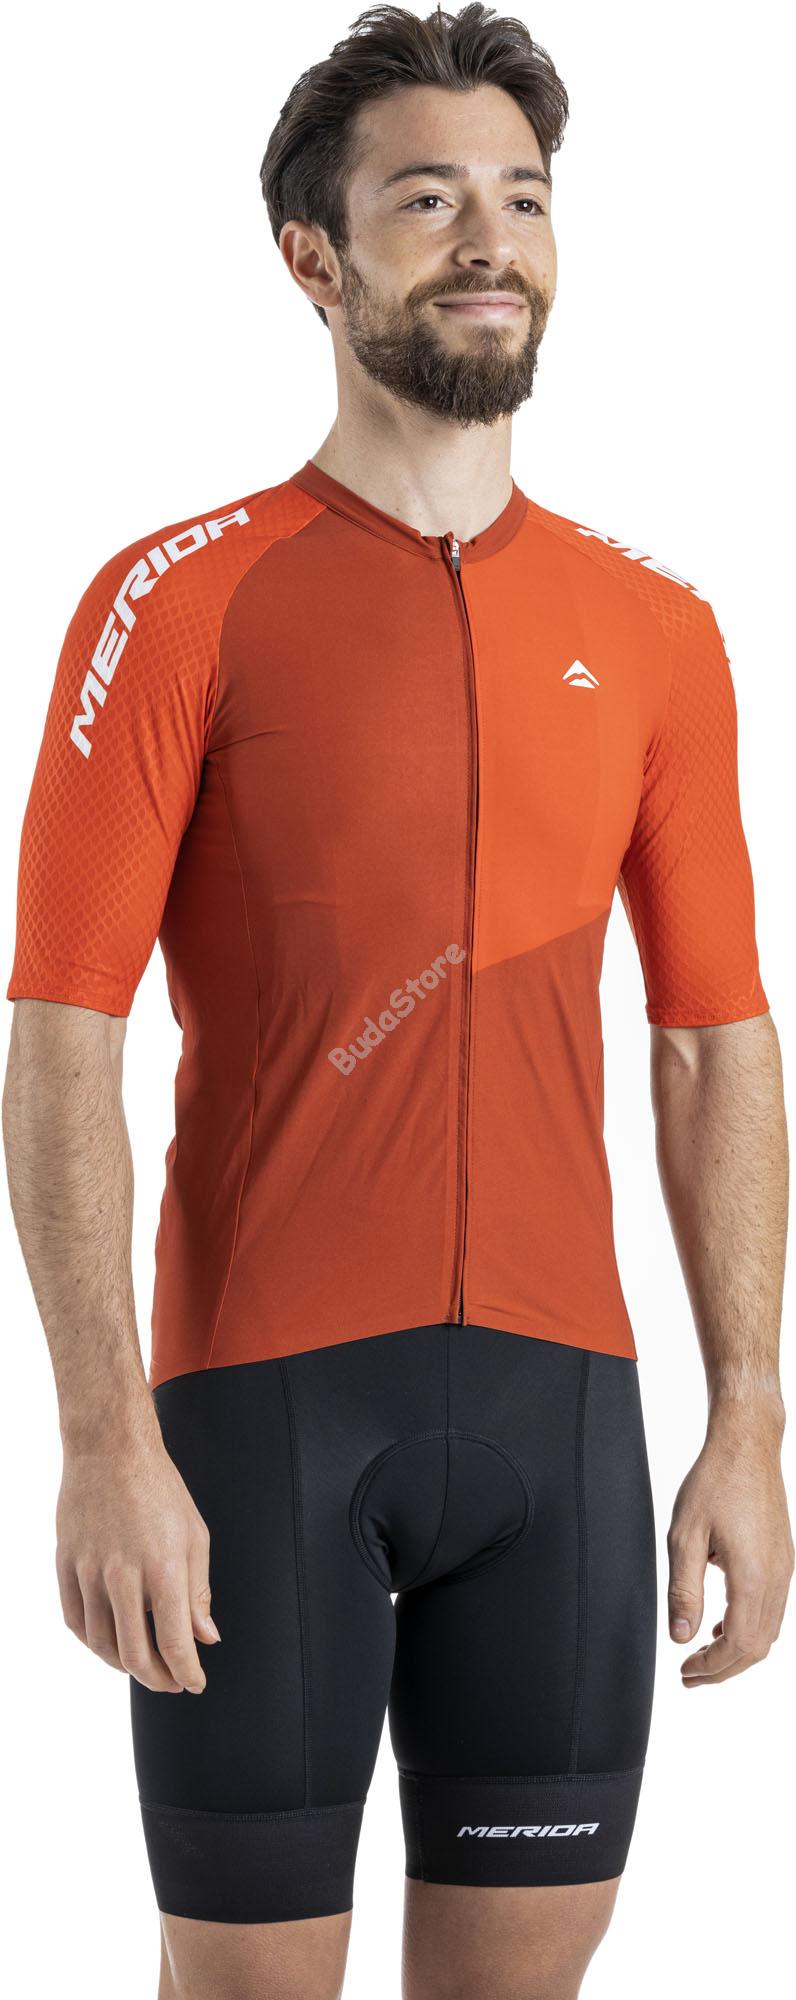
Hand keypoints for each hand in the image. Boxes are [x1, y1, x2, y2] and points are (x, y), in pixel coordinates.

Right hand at [55, 1425, 220, 1693]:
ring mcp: (89, 1571)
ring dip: (124, 1665)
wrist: (110, 1449)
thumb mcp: (195, 1536)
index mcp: (164, 1568)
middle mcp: (123, 1575)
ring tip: (142, 1666)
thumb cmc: (159, 1489)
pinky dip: (92, 1643)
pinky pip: (75, 1620)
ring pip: (101, 1643)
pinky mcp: (66, 1564)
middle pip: (135, 1653)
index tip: (195, 1683)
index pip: (174, 1642)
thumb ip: (198, 1592)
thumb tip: (206, 1638)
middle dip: (157, 1678)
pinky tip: (110, 1644)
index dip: (186, 1673)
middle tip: (171, 1682)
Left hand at [667, 1406, 793, 1684]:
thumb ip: (684, 1591)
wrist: (747, 1445)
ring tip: (702, 1656)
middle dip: (724, 1669)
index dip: (713, 1669)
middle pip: (758, 1647)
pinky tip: (722, 1625)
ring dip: (737, 1651)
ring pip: (769, 1631)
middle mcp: (776, 1578)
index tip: (686, 1673)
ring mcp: (785, 1569)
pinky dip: (750, 1628)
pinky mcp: (784, 1559)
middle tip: (690, 1674)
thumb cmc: (714, 1482)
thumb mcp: (685, 1536)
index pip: (739, 1645)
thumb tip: (681, 1637)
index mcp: (753, 1577)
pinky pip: (773, 1609)